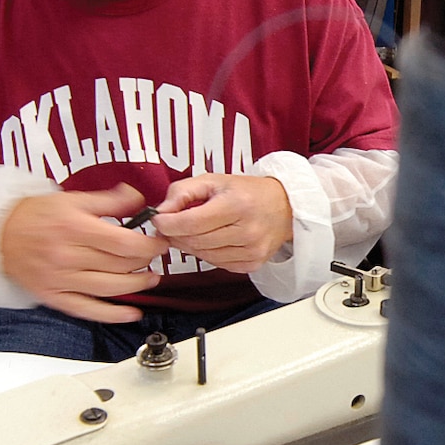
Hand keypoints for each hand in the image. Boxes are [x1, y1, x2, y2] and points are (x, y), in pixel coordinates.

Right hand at [1, 184, 167, 321]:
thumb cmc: (32, 215)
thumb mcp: (71, 198)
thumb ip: (108, 200)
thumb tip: (137, 199)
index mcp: (74, 228)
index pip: (124, 243)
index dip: (150, 245)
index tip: (159, 242)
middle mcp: (68, 255)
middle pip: (120, 265)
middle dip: (145, 261)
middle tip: (154, 256)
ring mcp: (61, 279)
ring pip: (109, 288)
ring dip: (136, 285)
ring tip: (149, 277)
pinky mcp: (54, 296)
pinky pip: (88, 309)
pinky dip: (112, 314)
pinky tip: (131, 314)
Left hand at [153, 175, 292, 273]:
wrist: (285, 207)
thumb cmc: (248, 192)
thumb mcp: (214, 180)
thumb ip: (182, 191)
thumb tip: (160, 212)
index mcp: (237, 204)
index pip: (191, 222)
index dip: (168, 223)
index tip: (158, 219)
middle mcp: (247, 230)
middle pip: (194, 241)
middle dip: (175, 234)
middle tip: (170, 225)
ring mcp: (251, 250)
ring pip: (203, 256)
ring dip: (189, 245)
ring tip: (191, 231)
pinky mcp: (252, 264)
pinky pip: (216, 264)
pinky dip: (207, 254)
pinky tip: (211, 240)